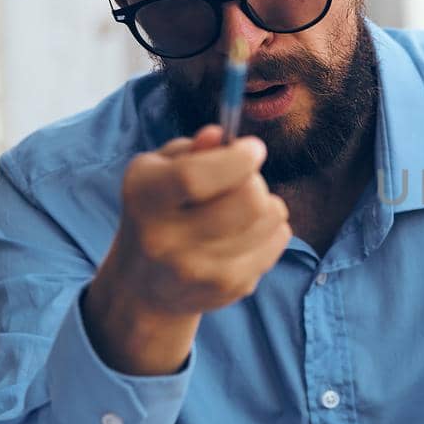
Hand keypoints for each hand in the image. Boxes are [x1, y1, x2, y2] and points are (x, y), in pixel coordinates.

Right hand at [84, 125, 291, 375]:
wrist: (144, 286)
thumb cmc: (158, 210)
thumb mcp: (158, 171)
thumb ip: (190, 149)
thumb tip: (220, 137)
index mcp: (146, 198)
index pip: (195, 177)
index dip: (236, 159)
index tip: (252, 148)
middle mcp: (168, 239)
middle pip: (248, 200)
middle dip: (255, 181)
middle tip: (243, 181)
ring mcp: (201, 269)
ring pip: (271, 217)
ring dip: (266, 203)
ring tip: (241, 209)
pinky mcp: (230, 286)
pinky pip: (279, 239)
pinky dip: (271, 228)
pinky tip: (245, 233)